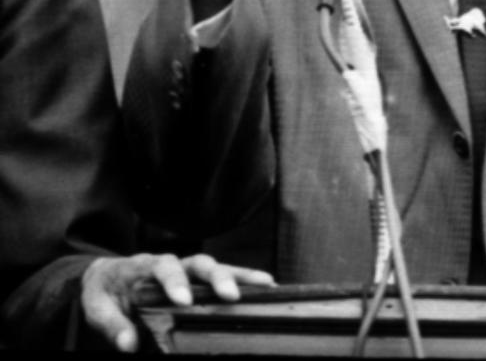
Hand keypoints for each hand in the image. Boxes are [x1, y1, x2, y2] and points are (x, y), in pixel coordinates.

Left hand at [80, 251, 274, 352]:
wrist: (109, 277)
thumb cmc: (105, 292)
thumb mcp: (97, 308)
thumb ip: (112, 325)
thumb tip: (129, 344)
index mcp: (146, 267)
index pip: (163, 269)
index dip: (174, 282)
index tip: (182, 300)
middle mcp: (174, 263)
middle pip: (198, 263)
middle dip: (215, 278)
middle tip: (228, 295)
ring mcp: (189, 269)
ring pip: (217, 267)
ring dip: (239, 275)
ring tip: (265, 284)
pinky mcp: (199, 279)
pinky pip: (225, 275)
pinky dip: (245, 278)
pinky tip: (266, 286)